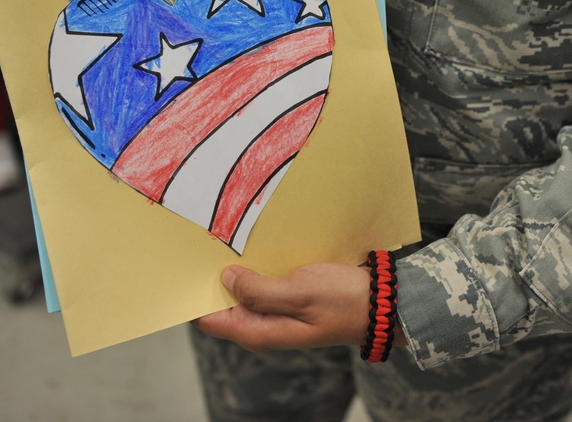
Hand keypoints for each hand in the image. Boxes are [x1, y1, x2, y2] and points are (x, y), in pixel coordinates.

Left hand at [193, 263, 405, 351]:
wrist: (383, 304)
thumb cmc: (344, 299)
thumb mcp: (301, 291)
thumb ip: (260, 289)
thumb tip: (227, 280)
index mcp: (259, 332)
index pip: (209, 319)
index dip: (196, 294)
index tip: (188, 266)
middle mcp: (263, 327)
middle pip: (223, 305)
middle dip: (214, 279)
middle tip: (208, 244)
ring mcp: (276, 315)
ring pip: (242, 293)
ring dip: (237, 271)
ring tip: (228, 240)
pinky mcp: (288, 302)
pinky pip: (261, 286)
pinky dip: (256, 270)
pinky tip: (256, 249)